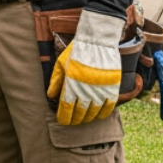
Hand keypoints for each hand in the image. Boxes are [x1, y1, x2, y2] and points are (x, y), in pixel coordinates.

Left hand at [46, 10, 124, 124]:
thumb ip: (55, 81)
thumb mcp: (61, 64)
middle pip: (80, 113)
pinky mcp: (112, 88)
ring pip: (93, 112)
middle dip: (75, 120)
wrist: (98, 41)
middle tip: (73, 122)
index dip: (64, 118)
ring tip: (84, 119)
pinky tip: (98, 115)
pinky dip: (103, 113)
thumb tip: (50, 96)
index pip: (66, 109)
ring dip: (88, 118)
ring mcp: (100, 91)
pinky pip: (108, 107)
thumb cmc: (77, 51)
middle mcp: (85, 91)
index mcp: (71, 85)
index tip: (62, 121)